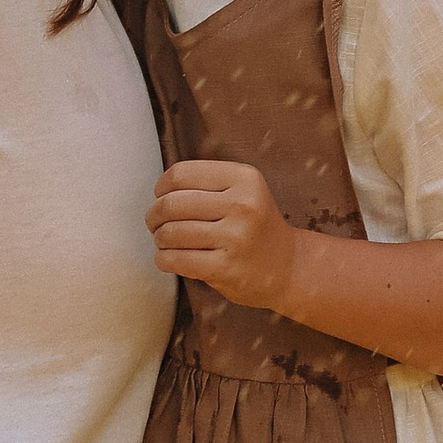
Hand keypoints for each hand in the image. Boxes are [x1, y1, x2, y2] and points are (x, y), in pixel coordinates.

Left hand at [150, 160, 303, 315]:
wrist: (289, 267)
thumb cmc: (255, 226)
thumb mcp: (244, 191)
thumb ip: (208, 183)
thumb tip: (160, 190)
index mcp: (245, 178)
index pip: (181, 174)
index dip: (161, 187)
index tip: (161, 197)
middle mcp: (243, 204)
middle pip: (171, 203)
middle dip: (154, 216)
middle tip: (155, 224)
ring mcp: (235, 237)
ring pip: (170, 233)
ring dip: (159, 239)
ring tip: (165, 241)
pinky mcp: (226, 268)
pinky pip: (176, 260)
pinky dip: (163, 259)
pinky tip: (168, 259)